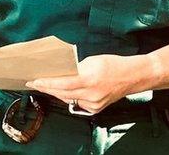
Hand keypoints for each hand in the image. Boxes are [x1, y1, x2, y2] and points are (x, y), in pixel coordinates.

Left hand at [26, 54, 142, 114]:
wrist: (133, 76)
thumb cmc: (114, 64)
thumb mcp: (93, 60)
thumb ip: (76, 68)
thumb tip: (62, 72)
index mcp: (90, 78)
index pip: (63, 83)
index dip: (47, 83)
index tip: (35, 80)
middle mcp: (91, 94)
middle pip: (63, 93)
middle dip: (48, 88)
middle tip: (36, 83)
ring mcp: (94, 103)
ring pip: (68, 99)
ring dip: (57, 92)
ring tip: (46, 85)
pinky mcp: (96, 108)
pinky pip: (77, 103)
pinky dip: (70, 97)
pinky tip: (65, 91)